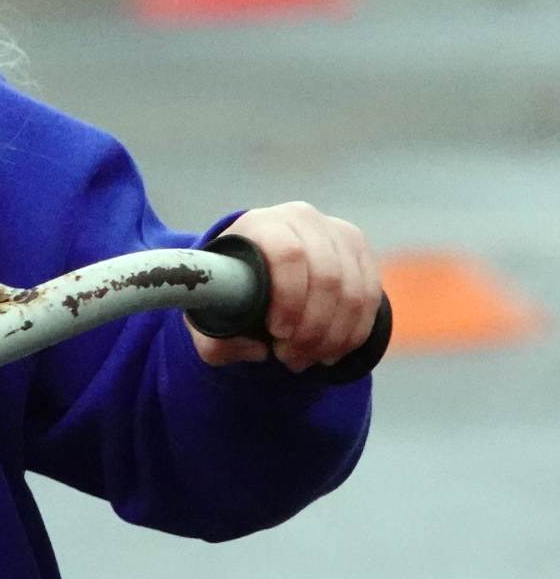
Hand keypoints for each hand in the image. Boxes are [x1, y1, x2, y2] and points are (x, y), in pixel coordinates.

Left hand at [189, 202, 380, 372]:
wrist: (257, 263)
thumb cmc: (230, 289)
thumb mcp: (208, 314)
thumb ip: (217, 340)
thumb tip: (258, 350)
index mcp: (261, 224)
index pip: (288, 254)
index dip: (289, 298)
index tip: (276, 333)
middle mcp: (302, 218)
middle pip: (327, 276)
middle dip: (312, 328)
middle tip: (290, 357)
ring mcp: (336, 232)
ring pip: (354, 292)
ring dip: (332, 337)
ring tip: (306, 359)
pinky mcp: (360, 251)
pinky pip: (371, 298)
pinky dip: (353, 333)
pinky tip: (330, 352)